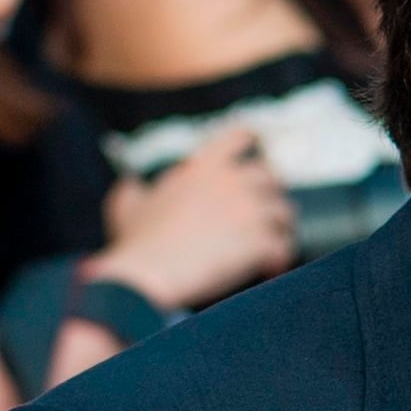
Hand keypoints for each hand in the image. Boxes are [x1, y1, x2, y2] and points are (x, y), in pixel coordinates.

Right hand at [95, 128, 300, 307]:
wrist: (147, 273)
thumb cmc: (136, 243)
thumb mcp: (126, 207)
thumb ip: (132, 190)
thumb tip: (129, 184)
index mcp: (204, 167)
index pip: (239, 137)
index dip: (253, 141)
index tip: (260, 148)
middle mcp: (232, 181)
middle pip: (271, 177)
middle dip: (270, 196)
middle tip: (264, 215)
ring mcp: (249, 210)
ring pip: (284, 212)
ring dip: (280, 229)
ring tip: (271, 248)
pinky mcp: (259, 241)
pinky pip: (283, 246)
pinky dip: (280, 257)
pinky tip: (271, 268)